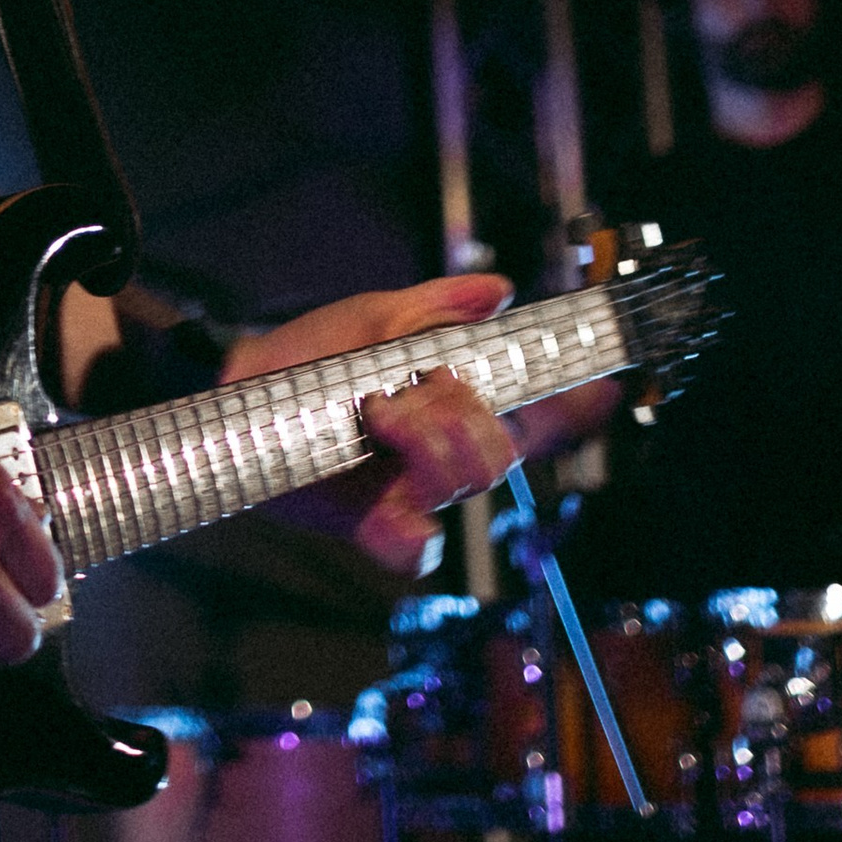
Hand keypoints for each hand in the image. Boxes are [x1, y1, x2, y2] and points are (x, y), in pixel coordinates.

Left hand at [225, 275, 615, 578]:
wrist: (237, 390)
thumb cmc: (310, 354)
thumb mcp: (372, 317)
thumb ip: (436, 307)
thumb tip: (499, 292)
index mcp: (457, 401)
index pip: (535, 409)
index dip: (577, 406)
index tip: (604, 387)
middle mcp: (447, 450)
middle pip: (500, 450)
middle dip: (464, 415)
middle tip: (409, 390)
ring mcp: (415, 492)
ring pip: (464, 485)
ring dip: (425, 442)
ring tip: (375, 413)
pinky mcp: (375, 527)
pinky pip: (418, 549)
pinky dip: (410, 530)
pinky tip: (390, 502)